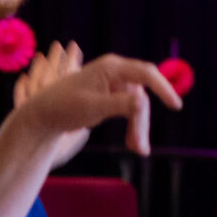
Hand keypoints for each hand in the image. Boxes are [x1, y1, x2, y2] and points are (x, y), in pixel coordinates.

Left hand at [13, 52, 181, 157]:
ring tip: (137, 149)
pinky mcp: (112, 96)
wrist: (41, 116)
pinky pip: (130, 110)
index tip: (175, 106)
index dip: (164, 88)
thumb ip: (120, 104)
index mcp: (111, 67)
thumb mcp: (92, 107)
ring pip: (138, 105)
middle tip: (140, 148)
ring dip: (139, 126)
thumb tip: (144, 102)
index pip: (146, 74)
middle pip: (143, 94)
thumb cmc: (63, 108)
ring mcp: (114, 83)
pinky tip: (133, 143)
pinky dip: (133, 125)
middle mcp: (115, 71)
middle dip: (143, 120)